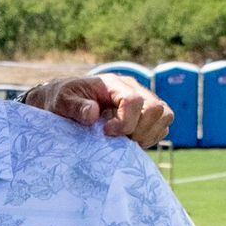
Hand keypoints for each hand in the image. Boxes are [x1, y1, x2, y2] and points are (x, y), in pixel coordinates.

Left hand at [23, 74, 172, 148]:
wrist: (64, 102)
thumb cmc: (61, 100)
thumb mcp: (60, 102)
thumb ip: (75, 106)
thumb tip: (93, 113)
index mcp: (113, 84)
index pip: (134, 101)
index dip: (125, 122)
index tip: (106, 132)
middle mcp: (132, 88)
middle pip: (156, 108)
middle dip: (139, 129)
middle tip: (117, 140)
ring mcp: (142, 100)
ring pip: (165, 115)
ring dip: (148, 134)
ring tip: (126, 142)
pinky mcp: (145, 113)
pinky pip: (162, 125)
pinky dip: (151, 136)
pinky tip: (131, 142)